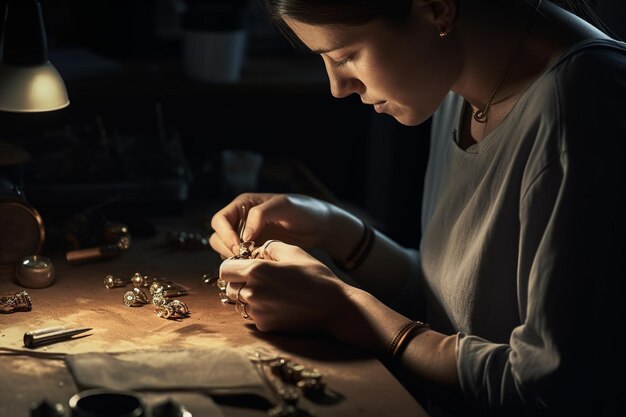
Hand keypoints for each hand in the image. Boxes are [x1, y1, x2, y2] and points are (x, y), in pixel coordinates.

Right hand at [210, 193, 334, 257]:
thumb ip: (261, 215)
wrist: (319, 226)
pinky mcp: (254, 250)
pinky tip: (258, 266)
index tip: (239, 247)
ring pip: (226, 250)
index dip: (225, 235)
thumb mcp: (284, 206)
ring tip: (253, 262)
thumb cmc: (304, 210)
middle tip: (246, 259)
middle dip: (228, 249)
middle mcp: (241, 220)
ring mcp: (247, 236)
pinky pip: (240, 259)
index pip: (220, 220)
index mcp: (243, 205)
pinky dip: (244, 264)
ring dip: (234, 258)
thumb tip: (244, 235)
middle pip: (218, 237)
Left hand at [220, 240, 351, 332]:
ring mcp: (257, 312)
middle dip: (240, 281)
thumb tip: (255, 251)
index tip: (245, 264)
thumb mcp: (294, 251)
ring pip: (240, 302)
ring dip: (249, 295)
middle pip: (229, 287)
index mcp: (256, 271)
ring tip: (272, 290)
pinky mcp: (265, 326)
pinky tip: (280, 303)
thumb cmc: (316, 276)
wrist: (335, 308)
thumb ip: (269, 247)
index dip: (233, 266)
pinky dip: (260, 309)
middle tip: (260, 278)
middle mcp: (252, 293)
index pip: (224, 269)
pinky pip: (253, 315)